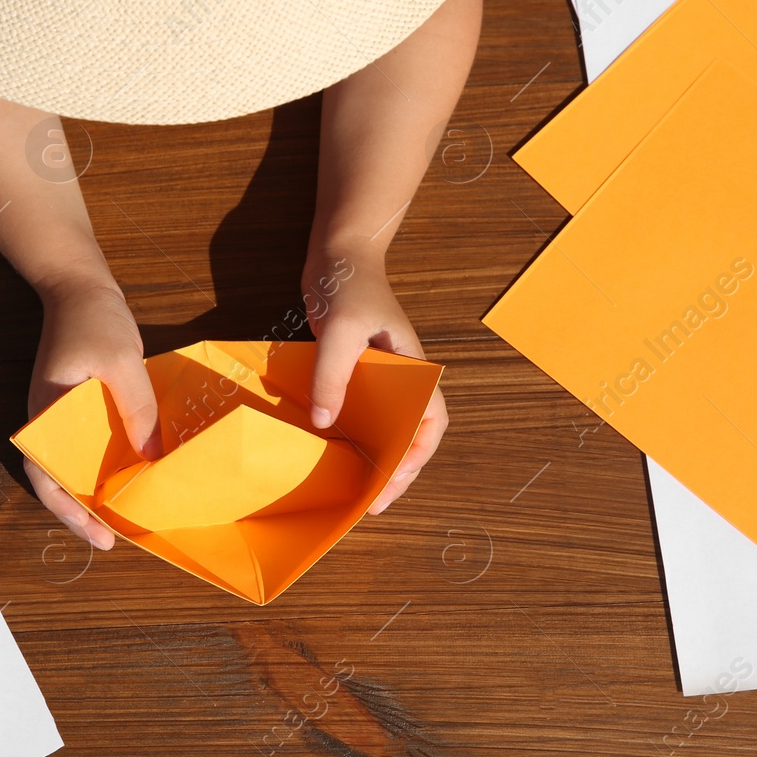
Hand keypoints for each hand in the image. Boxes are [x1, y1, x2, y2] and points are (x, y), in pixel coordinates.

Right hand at [26, 281, 161, 548]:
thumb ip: (137, 408)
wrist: (79, 287)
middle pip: (53, 480)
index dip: (69, 510)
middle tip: (112, 540)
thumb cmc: (96, 320)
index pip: (46, 474)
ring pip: (66, 467)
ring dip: (88, 494)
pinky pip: (80, 447)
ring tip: (120, 519)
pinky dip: (97, 468)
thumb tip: (153, 458)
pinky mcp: (71, 408)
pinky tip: (124, 477)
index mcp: (45, 413)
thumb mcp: (123, 362)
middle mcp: (43, 421)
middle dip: (80, 513)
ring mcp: (55, 416)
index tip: (99, 535)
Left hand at [302, 249, 447, 514]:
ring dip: (375, 457)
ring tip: (356, 491)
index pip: (430, 420)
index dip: (417, 455)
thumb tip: (325, 423)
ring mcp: (379, 377)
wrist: (337, 253)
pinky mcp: (355, 372)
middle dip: (396, 470)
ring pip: (385, 426)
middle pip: (409, 433)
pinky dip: (352, 435)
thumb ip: (332, 375)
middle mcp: (402, 378)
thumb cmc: (349, 286)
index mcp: (414, 368)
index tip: (393, 481)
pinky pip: (359, 411)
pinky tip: (334, 454)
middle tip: (373, 504)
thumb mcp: (339, 330)